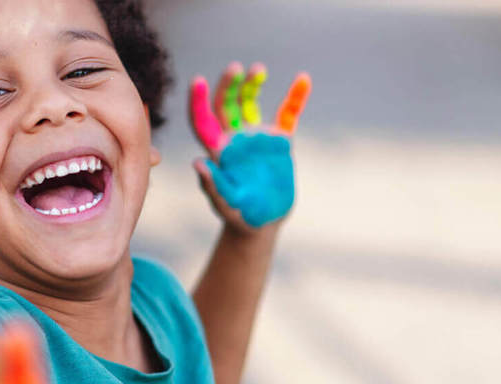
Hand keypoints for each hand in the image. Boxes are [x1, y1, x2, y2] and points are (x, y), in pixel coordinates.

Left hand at [187, 62, 311, 232]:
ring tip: (258, 70)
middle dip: (228, 86)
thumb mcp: (226, 204)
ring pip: (250, 103)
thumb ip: (213, 186)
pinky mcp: (279, 142)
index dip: (197, 102)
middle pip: (225, 105)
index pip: (203, 121)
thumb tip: (198, 162)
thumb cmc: (239, 216)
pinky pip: (288, 114)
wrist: (262, 223)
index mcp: (217, 151)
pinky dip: (296, 97)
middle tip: (236, 68)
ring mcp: (257, 137)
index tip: (196, 81)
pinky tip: (303, 79)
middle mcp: (234, 139)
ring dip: (252, 85)